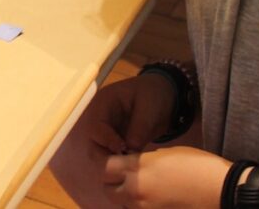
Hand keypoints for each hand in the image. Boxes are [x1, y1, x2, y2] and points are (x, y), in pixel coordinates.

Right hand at [47, 74, 177, 207]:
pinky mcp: (116, 141)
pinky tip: (134, 165)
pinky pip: (113, 155)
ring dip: (113, 161)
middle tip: (125, 164)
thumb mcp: (149, 107)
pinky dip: (121, 162)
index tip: (123, 149)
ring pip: (100, 152)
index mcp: (103, 103)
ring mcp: (108, 131)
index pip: (96, 126)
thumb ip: (139, 127)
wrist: (166, 96)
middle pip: (93, 142)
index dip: (106, 140)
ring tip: (131, 165)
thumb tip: (130, 149)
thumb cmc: (154, 94)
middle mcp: (100, 118)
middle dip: (106, 156)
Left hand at [103, 146, 230, 207]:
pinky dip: (140, 205)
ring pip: (122, 203)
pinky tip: (154, 199)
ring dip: (126, 196)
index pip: (104, 167)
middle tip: (125, 176)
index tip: (113, 159)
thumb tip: (133, 165)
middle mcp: (135, 192)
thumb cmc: (197, 165)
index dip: (106, 162)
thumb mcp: (165, 153)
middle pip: (108, 189)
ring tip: (143, 188)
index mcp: (138, 169)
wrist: (222, 191)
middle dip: (113, 182)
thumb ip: (143, 160)